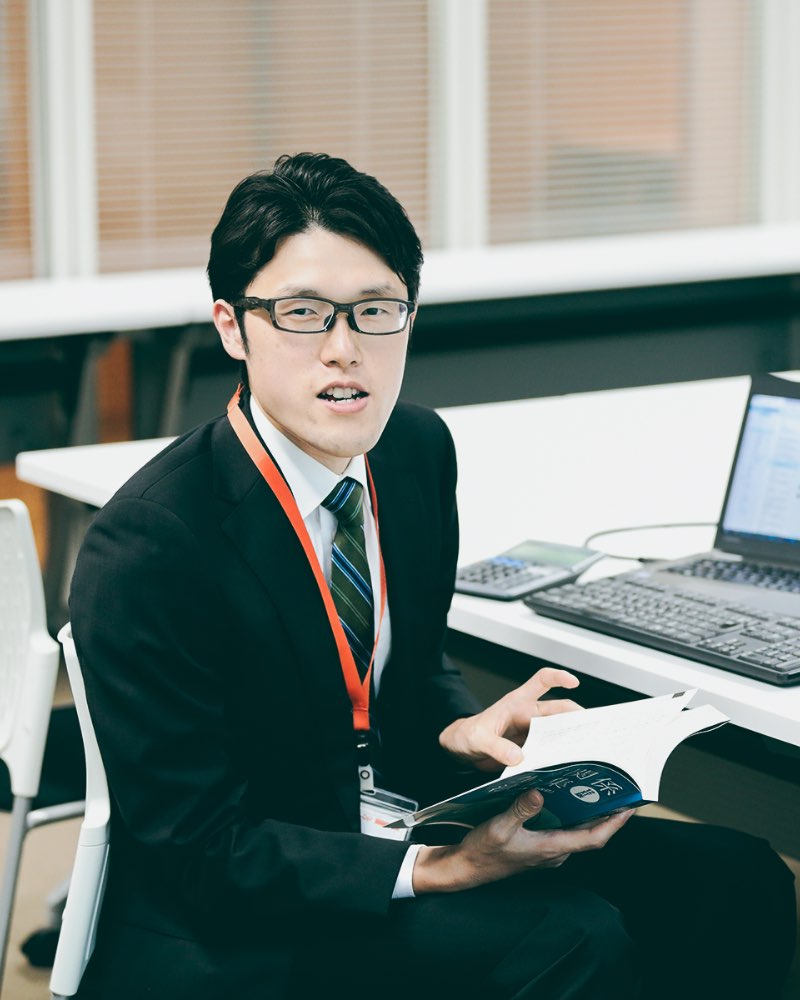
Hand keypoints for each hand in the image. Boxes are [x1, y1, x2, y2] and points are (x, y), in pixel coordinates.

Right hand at [412, 790, 634, 893]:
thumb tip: (540, 793)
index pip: (593, 838)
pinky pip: (565, 830)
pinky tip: (569, 797)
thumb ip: (520, 810)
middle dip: (610, 815)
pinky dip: (574, 815)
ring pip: (579, 832)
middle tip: (623, 792)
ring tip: (602, 790)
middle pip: (591, 834)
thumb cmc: (483, 852)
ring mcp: (547, 850)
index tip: (629, 808)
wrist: (466, 867)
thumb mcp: (499, 827)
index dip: (614, 824)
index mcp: (550, 849)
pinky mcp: (539, 846)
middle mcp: (554, 852)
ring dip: (593, 814)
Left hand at [439, 667, 581, 771]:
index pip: (541, 681)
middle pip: (559, 710)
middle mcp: (528, 715)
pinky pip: (550, 749)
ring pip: (558, 731)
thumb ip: (497, 747)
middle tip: (593, 729)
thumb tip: (518, 757)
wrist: (461, 749)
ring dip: (571, 737)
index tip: (573, 682)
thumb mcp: (478, 739)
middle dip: (577, 716)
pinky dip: (560, 755)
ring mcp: (531, 732)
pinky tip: (568, 765)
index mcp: (517, 704)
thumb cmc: (468, 735)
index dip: (558, 678)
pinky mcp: (530, 749)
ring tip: (588, 748)